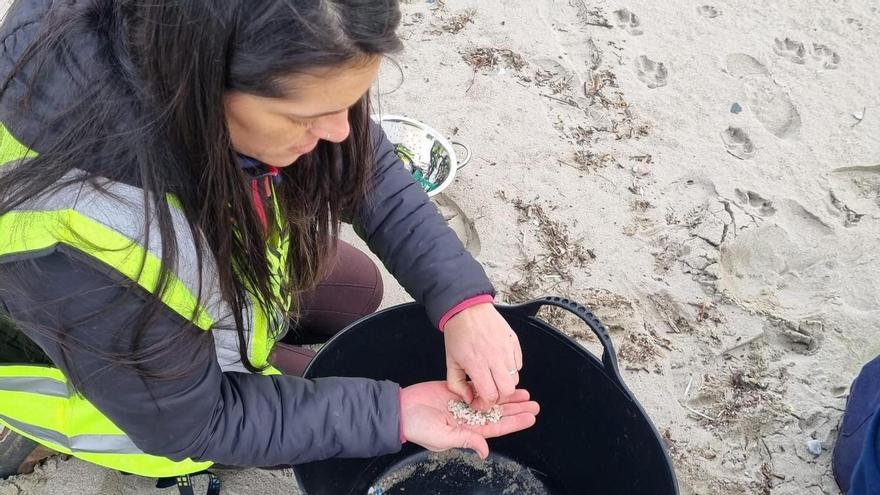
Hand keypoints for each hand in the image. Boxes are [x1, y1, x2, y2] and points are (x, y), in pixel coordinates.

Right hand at [400, 381, 538, 458]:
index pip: (497, 427)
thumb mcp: (443, 437)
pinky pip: (476, 387)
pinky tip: (501, 381)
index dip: (514, 422)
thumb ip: (466, 440)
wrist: (400, 409)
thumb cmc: (419, 427)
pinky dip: (489, 384)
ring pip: (490, 399)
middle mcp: (468, 418)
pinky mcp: (455, 390)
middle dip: (516, 409)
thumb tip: (485, 451)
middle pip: (498, 413)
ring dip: (506, 397)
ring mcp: (463, 404)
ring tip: (524, 393)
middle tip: (534, 403)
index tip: (530, 417)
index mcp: (468, 431)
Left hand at [443, 303, 522, 409]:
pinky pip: (519, 364)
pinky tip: (499, 364)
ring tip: (493, 377)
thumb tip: (469, 398)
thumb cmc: (458, 333)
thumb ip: (456, 384)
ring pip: (515, 379)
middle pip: (507, 391)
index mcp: (477, 364)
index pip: (490, 396)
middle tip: (489, 393)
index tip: (480, 402)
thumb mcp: (450, 361)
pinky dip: (511, 369)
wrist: (467, 309)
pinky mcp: (514, 342)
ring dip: (505, 383)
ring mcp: (507, 350)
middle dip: (498, 397)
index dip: (485, 404)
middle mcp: (495, 358)